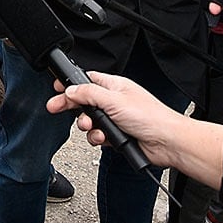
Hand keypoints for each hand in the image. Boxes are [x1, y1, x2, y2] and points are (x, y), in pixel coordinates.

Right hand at [45, 71, 222, 184]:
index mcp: (114, 86)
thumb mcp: (113, 100)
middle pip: (84, 101)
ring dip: (87, 127)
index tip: (56, 87)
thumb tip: (71, 89)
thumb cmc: (150, 117)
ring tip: (91, 128)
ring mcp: (116, 119)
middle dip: (70, 106)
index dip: (71, 84)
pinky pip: (99, 136)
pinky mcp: (117, 135)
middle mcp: (114, 101)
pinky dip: (98, 138)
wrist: (167, 142)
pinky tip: (104, 139)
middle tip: (55, 108)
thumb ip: (89, 94)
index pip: (86, 81)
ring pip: (90, 121)